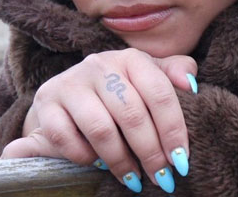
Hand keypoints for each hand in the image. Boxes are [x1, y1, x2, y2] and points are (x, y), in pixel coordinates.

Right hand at [0, 48, 196, 192]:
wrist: (69, 93)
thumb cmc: (121, 89)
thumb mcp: (148, 76)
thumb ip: (173, 73)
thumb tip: (191, 83)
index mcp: (131, 58)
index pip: (159, 93)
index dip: (173, 130)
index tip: (181, 160)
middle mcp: (100, 65)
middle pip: (132, 115)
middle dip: (150, 153)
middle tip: (161, 178)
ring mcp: (70, 83)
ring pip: (101, 129)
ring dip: (121, 161)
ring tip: (134, 179)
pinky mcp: (46, 102)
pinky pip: (66, 138)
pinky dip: (85, 157)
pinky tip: (99, 165)